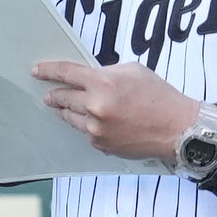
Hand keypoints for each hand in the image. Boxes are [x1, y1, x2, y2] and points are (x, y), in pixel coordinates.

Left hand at [29, 53, 202, 161]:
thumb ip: (106, 73)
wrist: (178, 128)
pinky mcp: (101, 145)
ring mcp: (96, 129)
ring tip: (67, 107)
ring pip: (70, 117)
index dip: (49, 71)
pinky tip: (98, 122)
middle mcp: (95, 107)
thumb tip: (89, 78)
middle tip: (50, 94)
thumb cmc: (160, 98)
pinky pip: (86, 133)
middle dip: (55, 95)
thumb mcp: (133, 71)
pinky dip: (88, 126)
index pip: (66, 73)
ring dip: (68, 111)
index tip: (38, 71)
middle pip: (63, 98)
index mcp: (103, 83)